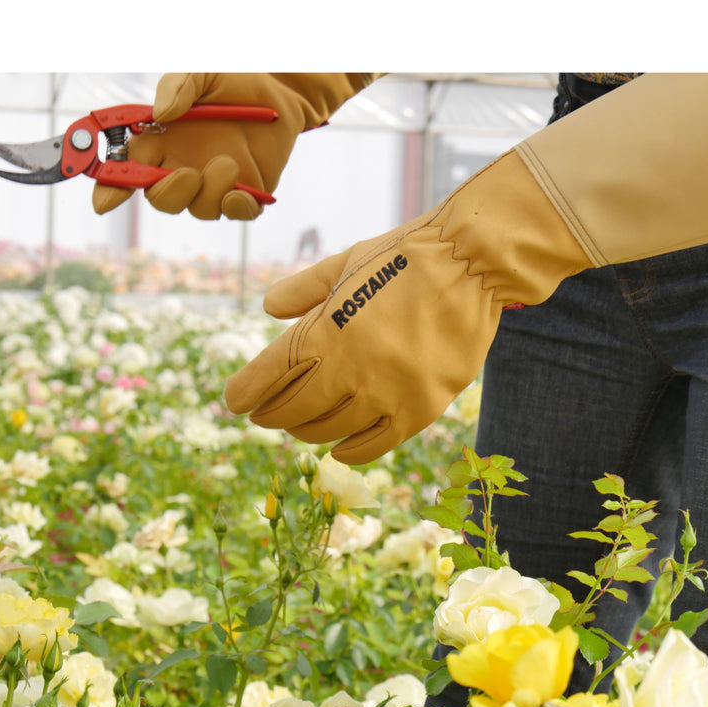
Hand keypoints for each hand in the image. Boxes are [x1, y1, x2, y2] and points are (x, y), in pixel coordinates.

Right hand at [92, 73, 375, 220]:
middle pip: (162, 199)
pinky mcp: (248, 191)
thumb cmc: (233, 81)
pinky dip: (235, 207)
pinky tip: (240, 192)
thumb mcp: (201, 73)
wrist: (279, 89)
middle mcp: (184, 165)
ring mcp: (215, 182)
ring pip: (199, 208)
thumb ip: (177, 88)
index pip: (127, 169)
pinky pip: (236, 213)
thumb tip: (159, 115)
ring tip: (229, 162)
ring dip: (210, 192)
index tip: (105, 200)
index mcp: (161, 141)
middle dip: (169, 193)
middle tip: (189, 174)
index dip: (111, 188)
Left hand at [223, 151, 591, 462]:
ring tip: (300, 425)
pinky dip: (349, 451)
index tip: (234, 401)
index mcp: (328, 328)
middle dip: (271, 414)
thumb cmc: (405, 256)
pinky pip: (375, 444)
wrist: (473, 263)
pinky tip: (337, 448)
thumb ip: (304, 289)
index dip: (246, 392)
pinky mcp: (422, 407)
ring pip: (330, 431)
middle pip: (295, 409)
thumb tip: (267, 309)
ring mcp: (389, 391)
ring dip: (306, 430)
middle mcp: (354, 367)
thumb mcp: (346, 260)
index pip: (270, 374)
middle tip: (263, 414)